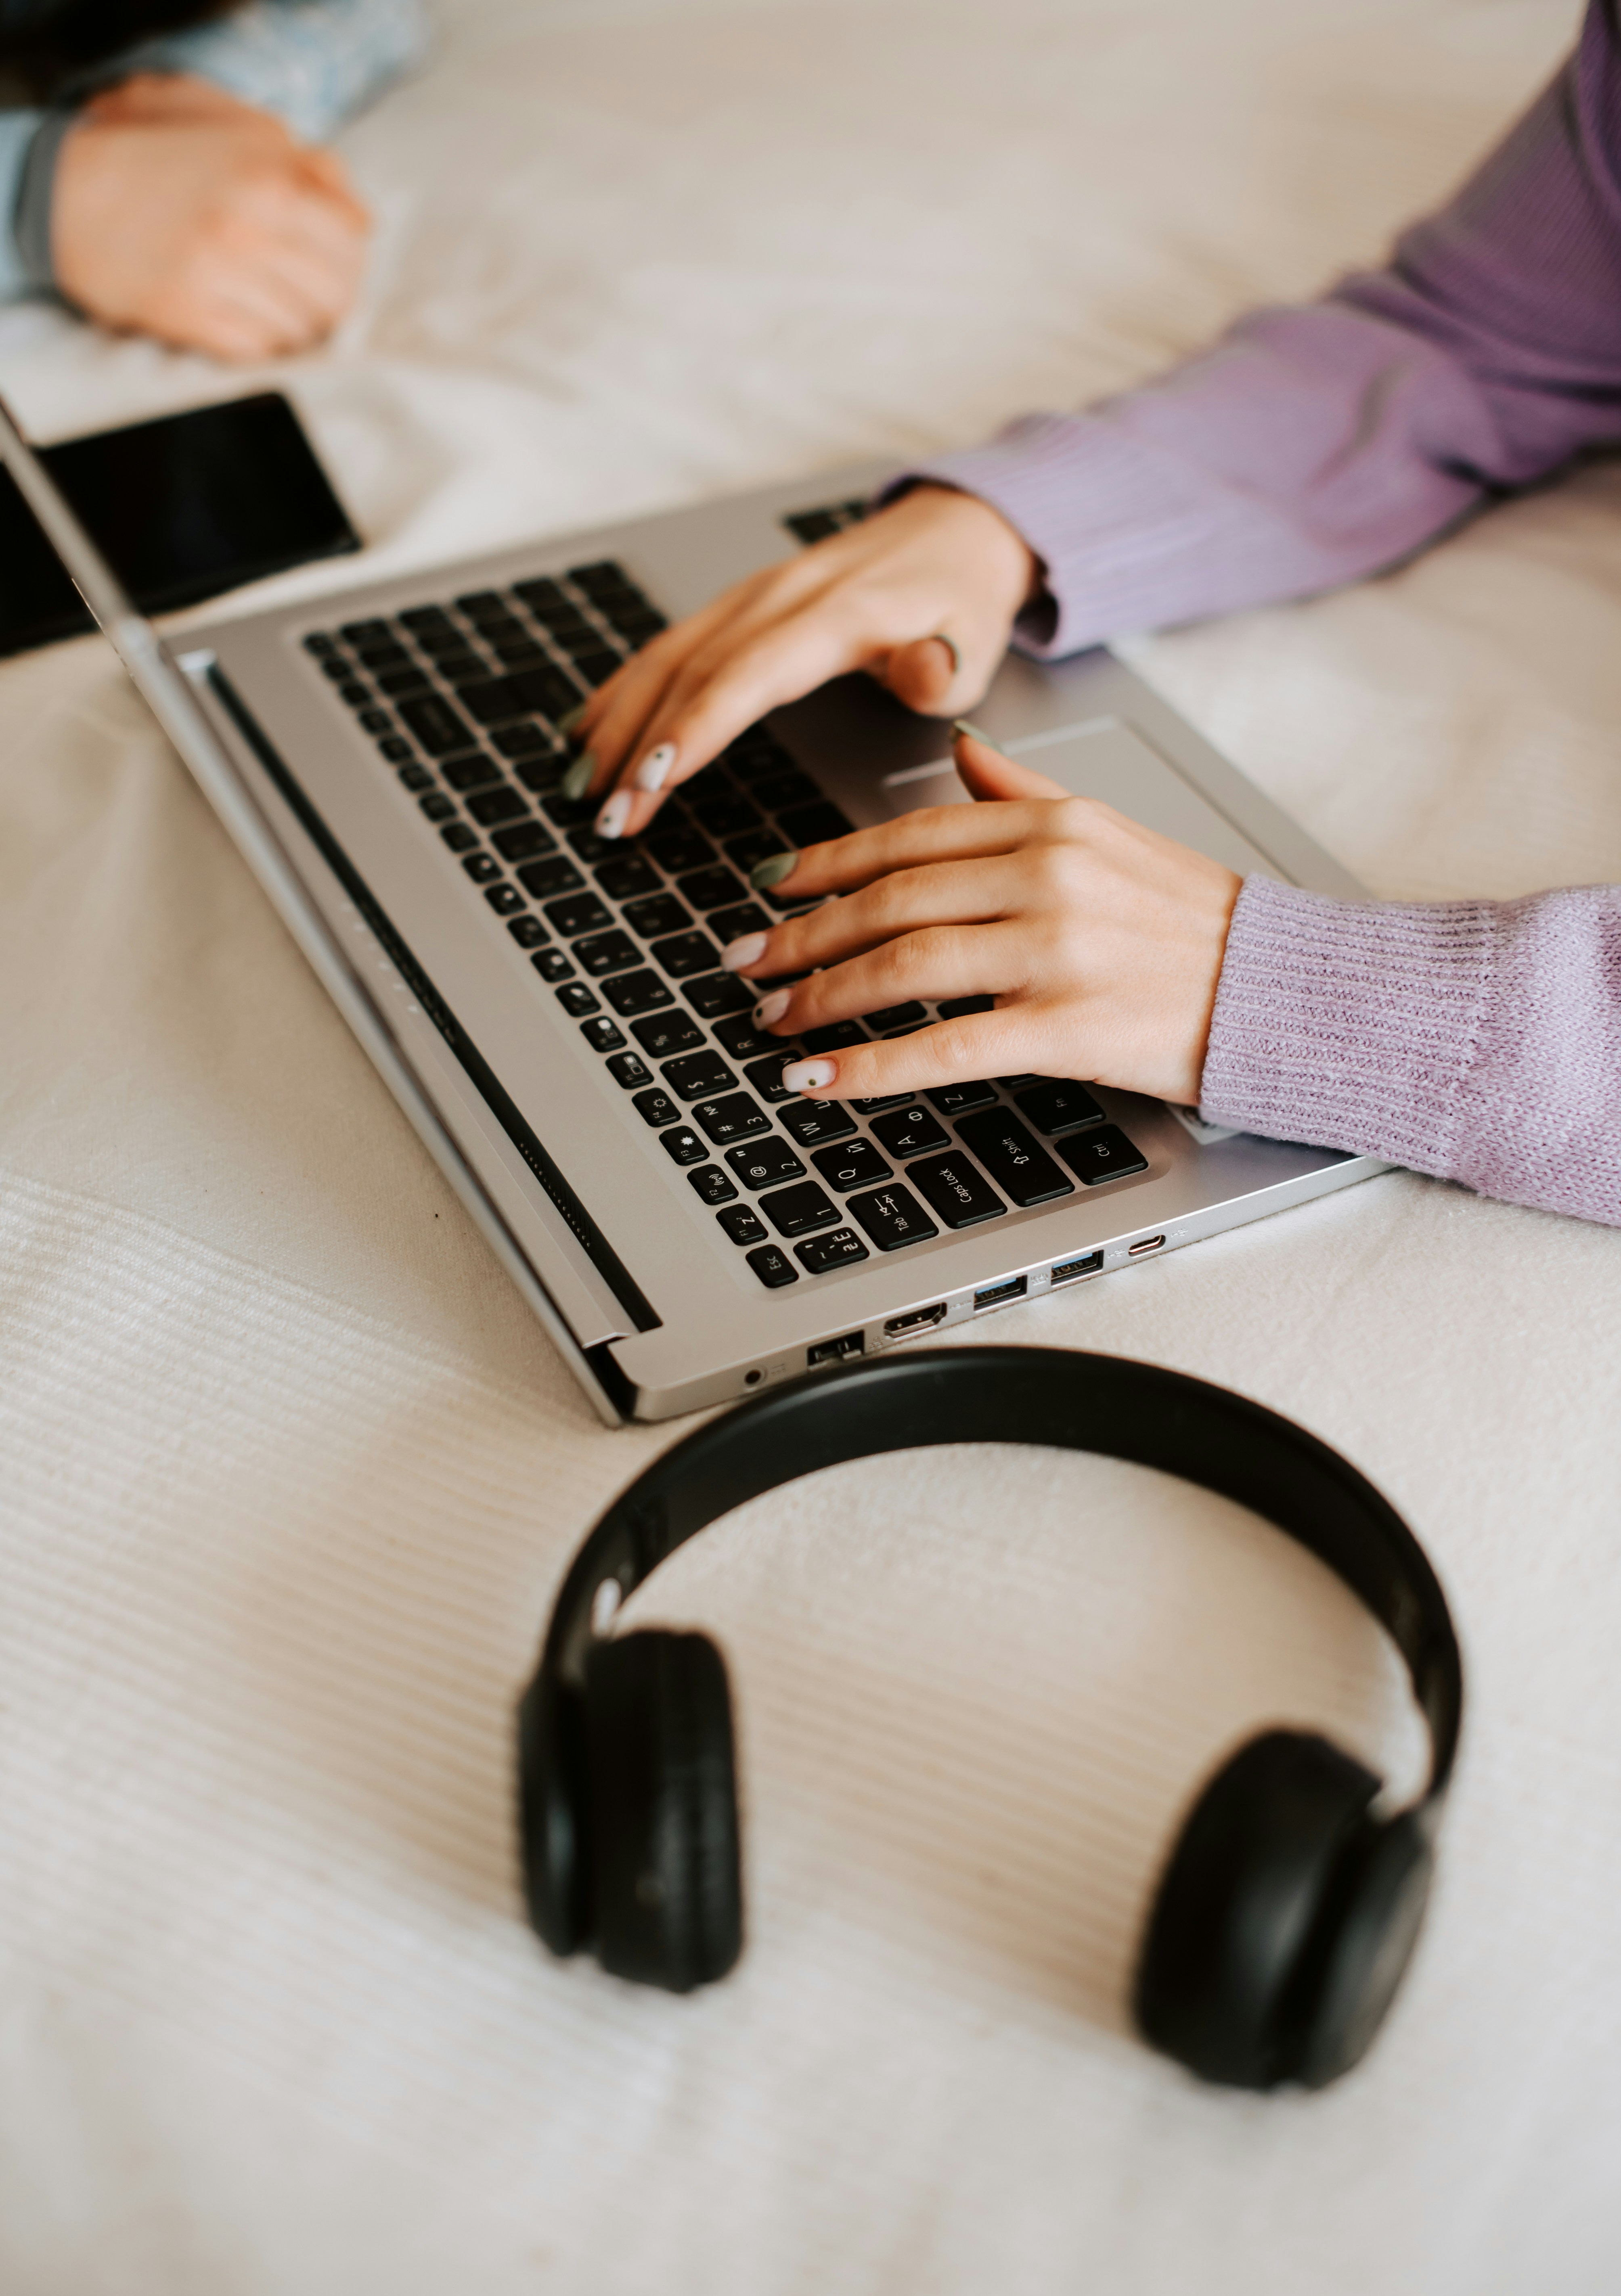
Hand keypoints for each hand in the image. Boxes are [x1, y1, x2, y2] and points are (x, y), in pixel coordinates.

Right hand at [53, 74, 370, 360]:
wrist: (67, 189)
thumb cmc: (158, 154)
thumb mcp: (237, 128)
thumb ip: (310, 166)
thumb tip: (365, 221)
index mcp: (271, 175)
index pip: (352, 245)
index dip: (349, 263)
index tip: (331, 267)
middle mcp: (250, 224)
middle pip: (335, 295)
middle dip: (328, 302)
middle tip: (306, 297)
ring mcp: (219, 273)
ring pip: (300, 329)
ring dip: (294, 325)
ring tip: (269, 306)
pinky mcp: (189, 314)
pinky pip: (257, 351)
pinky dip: (260, 344)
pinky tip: (242, 322)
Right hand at [570, 483, 1039, 838]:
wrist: (955, 533)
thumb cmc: (961, 600)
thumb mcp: (976, 639)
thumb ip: (944, 669)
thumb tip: (922, 673)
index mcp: (837, 612)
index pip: (747, 674)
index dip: (696, 727)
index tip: (653, 779)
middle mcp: (781, 596)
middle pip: (692, 672)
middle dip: (640, 747)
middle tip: (609, 816)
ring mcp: (751, 596)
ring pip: (666, 657)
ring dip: (618, 721)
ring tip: (582, 785)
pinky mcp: (738, 604)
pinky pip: (668, 647)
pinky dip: (623, 690)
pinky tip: (589, 730)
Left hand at [719, 729, 1241, 1106]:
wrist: (1283, 992)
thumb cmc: (1197, 924)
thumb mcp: (1115, 834)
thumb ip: (1026, 796)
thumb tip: (960, 753)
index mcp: (1054, 824)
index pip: (910, 835)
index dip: (828, 862)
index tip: (774, 885)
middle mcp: (1049, 875)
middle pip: (891, 898)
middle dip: (804, 934)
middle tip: (748, 960)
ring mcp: (1057, 951)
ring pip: (905, 965)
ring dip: (822, 996)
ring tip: (772, 1019)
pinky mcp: (1068, 1026)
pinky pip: (945, 1047)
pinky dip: (870, 1066)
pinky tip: (819, 1079)